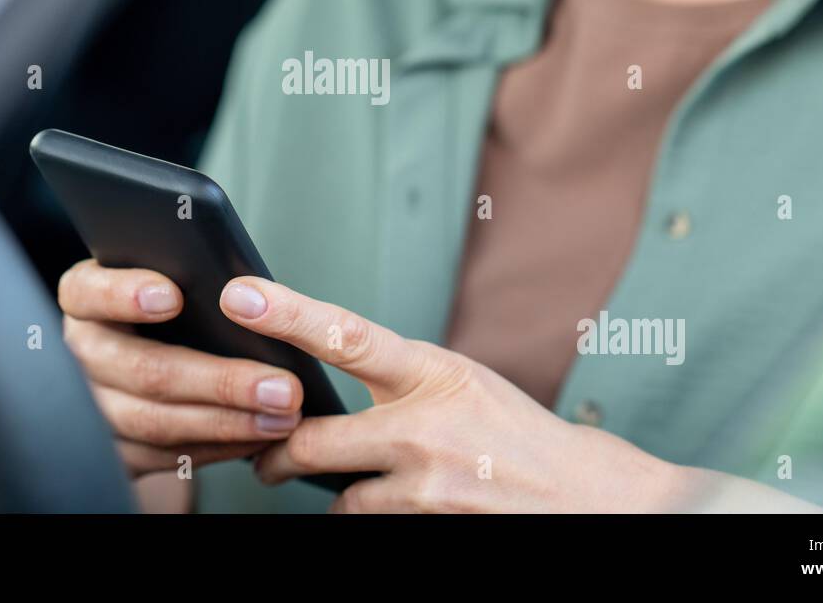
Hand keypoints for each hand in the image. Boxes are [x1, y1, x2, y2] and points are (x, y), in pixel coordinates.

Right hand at [58, 259, 304, 477]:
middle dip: (219, 381)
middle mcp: (81, 351)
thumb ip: (193, 278)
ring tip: (282, 416)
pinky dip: (218, 448)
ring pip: (155, 421)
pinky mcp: (113, 447)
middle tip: (279, 386)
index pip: (89, 291)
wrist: (146, 351)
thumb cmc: (170, 305)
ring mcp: (92, 404)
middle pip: (141, 369)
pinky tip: (258, 437)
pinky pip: (165, 455)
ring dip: (227, 423)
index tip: (173, 297)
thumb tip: (249, 292)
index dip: (126, 295)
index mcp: (86, 297)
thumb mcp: (172, 276)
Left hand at [218, 276, 687, 512]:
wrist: (583, 496)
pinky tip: (402, 502)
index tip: (239, 295)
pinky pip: (371, 525)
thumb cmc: (516, 432)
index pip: (346, 334)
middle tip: (265, 458)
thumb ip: (401, 380)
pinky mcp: (429, 526)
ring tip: (356, 484)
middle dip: (278, 456)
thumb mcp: (463, 382)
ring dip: (338, 495)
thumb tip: (330, 380)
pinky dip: (375, 516)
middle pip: (312, 443)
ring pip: (339, 499)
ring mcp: (426, 485)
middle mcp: (422, 427)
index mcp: (432, 372)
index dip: (288, 313)